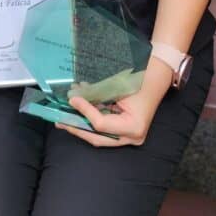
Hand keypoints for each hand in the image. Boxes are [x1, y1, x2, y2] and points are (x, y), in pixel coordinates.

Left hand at [56, 56, 172, 147]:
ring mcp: (128, 136)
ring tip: (63, 119)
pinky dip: (90, 120)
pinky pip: (103, 129)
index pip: (101, 125)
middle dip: (77, 128)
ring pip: (98, 135)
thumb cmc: (140, 79)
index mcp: (134, 127)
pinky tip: (78, 113)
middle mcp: (131, 137)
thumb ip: (97, 96)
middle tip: (60, 122)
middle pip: (97, 137)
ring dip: (80, 125)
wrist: (155, 77)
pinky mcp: (123, 131)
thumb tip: (74, 97)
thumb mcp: (118, 88)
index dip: (85, 112)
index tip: (72, 100)